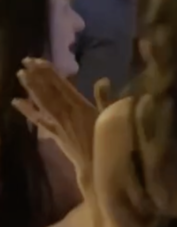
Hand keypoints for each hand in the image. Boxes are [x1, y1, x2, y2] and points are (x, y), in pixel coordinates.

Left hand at [12, 59, 110, 183]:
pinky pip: (38, 120)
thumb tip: (103, 79)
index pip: (62, 85)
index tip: (39, 60)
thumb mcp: (111, 118)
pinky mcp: (53, 133)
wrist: (96, 166)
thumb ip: (105, 98)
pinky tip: (16, 102)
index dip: (50, 73)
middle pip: (48, 91)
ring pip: (41, 102)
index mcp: (80, 106)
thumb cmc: (108, 141)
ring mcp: (57, 123)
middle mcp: (65, 112)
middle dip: (37, 76)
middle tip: (25, 61)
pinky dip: (27, 110)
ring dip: (31, 88)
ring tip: (21, 74)